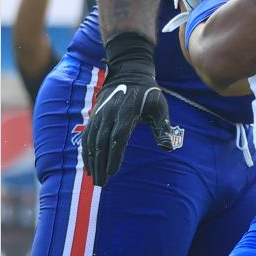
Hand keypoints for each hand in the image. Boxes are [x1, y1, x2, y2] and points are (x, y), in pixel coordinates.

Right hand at [81, 40, 177, 186]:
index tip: (113, 172)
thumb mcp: (159, 107)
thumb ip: (163, 128)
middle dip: (101, 163)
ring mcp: (100, 114)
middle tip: (103, 183)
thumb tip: (169, 148)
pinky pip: (87, 136)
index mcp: (127, 111)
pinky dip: (86, 151)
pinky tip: (89, 166)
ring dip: (92, 160)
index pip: (118, 136)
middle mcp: (110, 113)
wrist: (129, 72)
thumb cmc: (148, 93)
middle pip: (102, 142)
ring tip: (95, 179)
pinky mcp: (94, 116)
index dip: (114, 154)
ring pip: (92, 140)